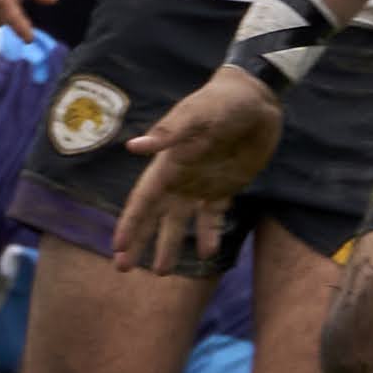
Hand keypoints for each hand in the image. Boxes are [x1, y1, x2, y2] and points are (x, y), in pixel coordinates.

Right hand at [113, 65, 283, 275]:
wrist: (255, 99)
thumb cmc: (220, 102)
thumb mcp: (196, 115)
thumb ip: (169, 132)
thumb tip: (134, 148)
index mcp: (167, 165)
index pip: (143, 201)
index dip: (129, 224)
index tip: (117, 248)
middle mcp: (180, 180)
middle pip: (155, 217)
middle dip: (140, 243)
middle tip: (124, 269)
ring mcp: (201, 185)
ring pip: (180, 223)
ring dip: (170, 246)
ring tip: (161, 272)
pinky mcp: (224, 188)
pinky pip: (213, 218)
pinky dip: (209, 235)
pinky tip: (208, 253)